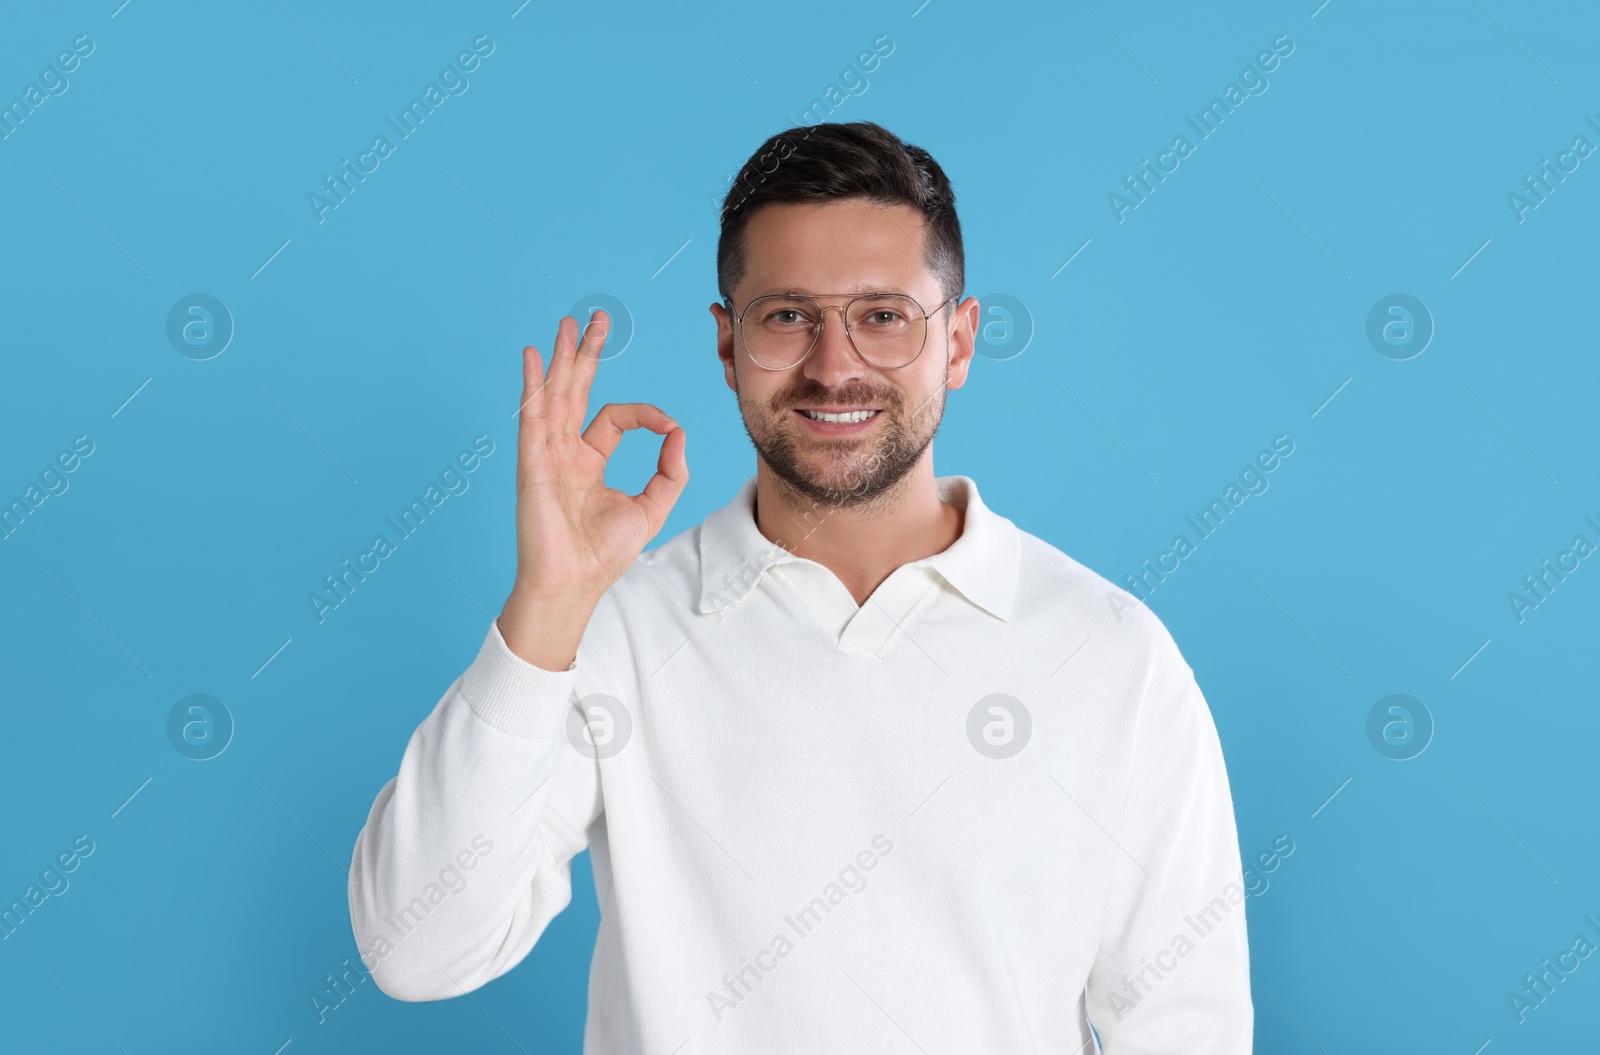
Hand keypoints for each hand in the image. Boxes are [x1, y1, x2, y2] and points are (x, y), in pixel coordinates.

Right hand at [508, 310, 688, 607]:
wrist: (574, 584)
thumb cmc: (604, 555)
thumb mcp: (652, 507)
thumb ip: (670, 470)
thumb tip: (678, 431)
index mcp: (590, 461)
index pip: (615, 418)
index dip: (646, 414)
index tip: (668, 424)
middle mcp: (565, 452)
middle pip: (576, 391)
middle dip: (587, 355)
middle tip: (597, 319)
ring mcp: (546, 455)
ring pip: (556, 395)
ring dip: (562, 358)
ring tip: (568, 324)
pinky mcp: (532, 463)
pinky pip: (532, 416)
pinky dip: (533, 385)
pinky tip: (535, 357)